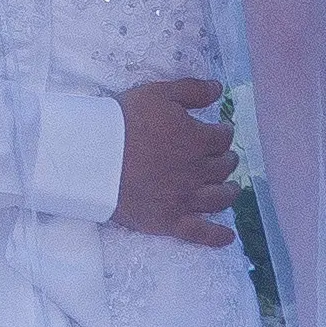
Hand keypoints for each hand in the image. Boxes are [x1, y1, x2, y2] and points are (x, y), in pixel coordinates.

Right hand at [113, 76, 234, 245]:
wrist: (94, 156)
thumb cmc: (125, 121)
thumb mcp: (159, 93)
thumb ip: (192, 90)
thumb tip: (219, 89)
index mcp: (198, 140)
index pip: (222, 138)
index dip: (223, 133)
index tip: (219, 131)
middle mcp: (198, 171)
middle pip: (223, 167)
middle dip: (226, 159)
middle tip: (222, 157)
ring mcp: (185, 199)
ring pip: (219, 198)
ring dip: (228, 192)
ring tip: (231, 188)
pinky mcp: (170, 221)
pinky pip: (200, 233)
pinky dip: (217, 236)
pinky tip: (228, 237)